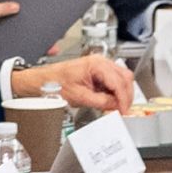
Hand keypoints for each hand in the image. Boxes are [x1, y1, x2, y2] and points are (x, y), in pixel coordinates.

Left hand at [21, 56, 138, 114]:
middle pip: (125, 77)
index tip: (124, 111)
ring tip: (118, 107)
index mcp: (96, 64)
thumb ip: (101, 102)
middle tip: (124, 110)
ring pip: (122, 78)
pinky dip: (116, 91)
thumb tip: (116, 106)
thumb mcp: (80, 97)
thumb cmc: (56, 83)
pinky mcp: (99, 71)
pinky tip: (112, 100)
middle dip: (127, 95)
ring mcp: (100, 65)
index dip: (124, 99)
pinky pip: (115, 80)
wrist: (44, 80)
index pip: (119, 82)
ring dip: (123, 93)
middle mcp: (101, 61)